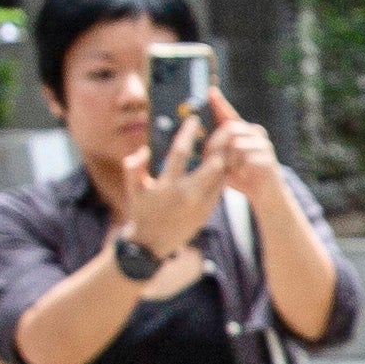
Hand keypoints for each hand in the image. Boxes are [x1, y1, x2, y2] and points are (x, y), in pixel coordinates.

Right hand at [126, 112, 233, 256]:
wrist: (152, 244)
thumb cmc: (141, 212)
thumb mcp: (133, 190)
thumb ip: (134, 168)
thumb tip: (143, 151)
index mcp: (167, 185)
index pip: (180, 153)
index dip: (188, 133)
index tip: (194, 119)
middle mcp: (187, 194)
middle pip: (211, 164)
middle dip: (220, 144)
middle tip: (226, 126)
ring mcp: (200, 204)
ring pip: (220, 176)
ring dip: (227, 157)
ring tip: (231, 140)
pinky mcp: (208, 211)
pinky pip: (220, 188)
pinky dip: (224, 173)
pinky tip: (227, 160)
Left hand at [203, 110, 287, 214]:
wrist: (266, 195)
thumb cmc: (242, 176)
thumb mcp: (225, 162)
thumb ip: (215, 151)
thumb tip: (196, 144)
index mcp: (244, 131)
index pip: (229, 113)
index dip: (220, 102)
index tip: (211, 90)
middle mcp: (255, 133)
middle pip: (230, 127)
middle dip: (215, 143)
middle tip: (208, 158)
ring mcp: (264, 145)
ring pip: (237, 144)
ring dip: (227, 159)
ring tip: (228, 171)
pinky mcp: (269, 159)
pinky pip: (247, 159)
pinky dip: (239, 169)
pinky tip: (240, 176)